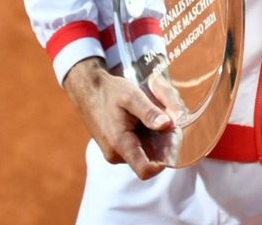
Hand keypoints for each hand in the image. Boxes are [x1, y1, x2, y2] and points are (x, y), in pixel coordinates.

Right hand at [62, 57, 174, 179]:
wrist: (88, 90)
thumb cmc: (109, 92)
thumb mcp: (132, 96)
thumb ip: (150, 112)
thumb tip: (168, 125)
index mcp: (120, 145)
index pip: (145, 171)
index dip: (164, 161)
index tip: (173, 141)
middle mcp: (116, 155)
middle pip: (150, 160)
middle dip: (163, 143)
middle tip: (167, 119)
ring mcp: (114, 154)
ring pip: (145, 153)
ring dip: (155, 138)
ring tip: (155, 115)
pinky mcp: (115, 149)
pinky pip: (137, 148)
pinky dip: (146, 136)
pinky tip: (145, 119)